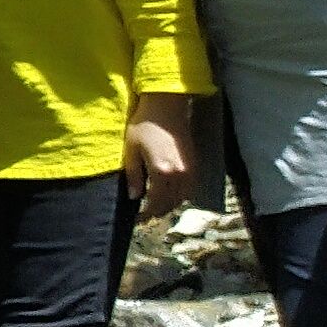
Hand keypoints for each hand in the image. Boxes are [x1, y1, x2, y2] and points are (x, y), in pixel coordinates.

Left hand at [123, 93, 198, 218]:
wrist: (166, 107)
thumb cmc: (143, 126)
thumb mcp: (131, 150)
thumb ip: (133, 176)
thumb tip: (134, 197)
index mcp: (162, 173)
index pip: (156, 202)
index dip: (147, 213)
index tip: (137, 219)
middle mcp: (179, 175)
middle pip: (171, 203)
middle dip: (158, 212)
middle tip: (145, 216)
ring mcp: (190, 170)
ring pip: (183, 198)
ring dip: (171, 205)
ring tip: (156, 206)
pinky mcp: (195, 164)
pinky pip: (191, 188)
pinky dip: (181, 196)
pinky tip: (170, 194)